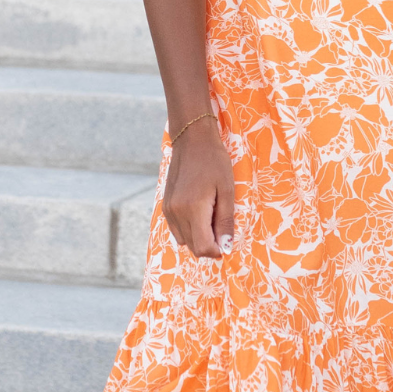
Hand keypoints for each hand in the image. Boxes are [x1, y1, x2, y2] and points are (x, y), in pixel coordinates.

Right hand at [163, 117, 235, 259]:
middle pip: (193, 247)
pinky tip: (201, 215)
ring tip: (212, 219)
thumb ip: (225, 221)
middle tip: (223, 229)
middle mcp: (176, 213)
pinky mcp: (165, 206)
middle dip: (209, 245)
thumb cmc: (214, 162)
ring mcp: (168, 210)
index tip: (227, 242)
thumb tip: (225, 247)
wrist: (192, 140)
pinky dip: (190, 230)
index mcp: (192, 209)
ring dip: (199, 238)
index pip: (202, 247)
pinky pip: (177, 230)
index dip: (217, 251)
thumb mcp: (226, 190)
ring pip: (184, 240)